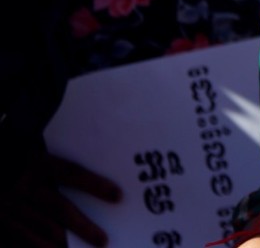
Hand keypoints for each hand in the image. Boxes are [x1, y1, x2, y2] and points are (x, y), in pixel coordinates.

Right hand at [0, 152, 120, 246]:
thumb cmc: (20, 157)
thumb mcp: (37, 151)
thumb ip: (62, 162)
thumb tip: (101, 169)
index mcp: (36, 163)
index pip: (71, 173)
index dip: (94, 185)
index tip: (118, 196)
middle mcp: (23, 186)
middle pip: (59, 208)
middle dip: (82, 226)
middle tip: (103, 239)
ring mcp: (9, 206)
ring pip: (40, 229)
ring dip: (62, 244)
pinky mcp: (1, 221)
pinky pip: (20, 238)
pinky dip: (38, 247)